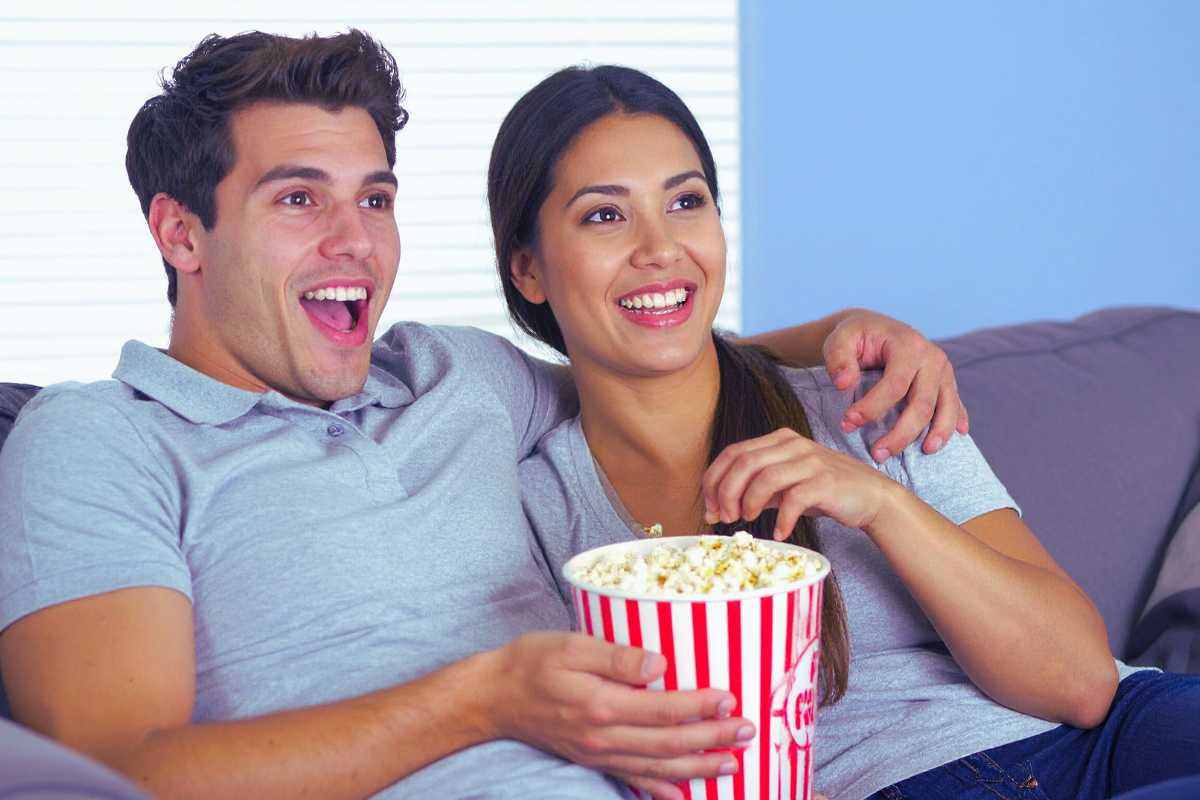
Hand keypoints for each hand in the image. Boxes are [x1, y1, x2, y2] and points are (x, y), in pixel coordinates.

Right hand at [482, 632, 754, 792]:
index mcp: (602, 705)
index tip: (730, 698)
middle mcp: (604, 736)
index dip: (700, 706)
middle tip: (747, 730)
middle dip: (712, 739)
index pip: (663, 709)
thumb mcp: (570, 645)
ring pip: (659, 768)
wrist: (494, 697)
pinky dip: (663, 789)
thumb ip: (616, 656)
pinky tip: (686, 794)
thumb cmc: (531, 662)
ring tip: (732, 763)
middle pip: (669, 744)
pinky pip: (635, 779)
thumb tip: (660, 662)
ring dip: (698, 767)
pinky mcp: (594, 759)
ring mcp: (600, 753)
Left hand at [702, 428, 899, 536]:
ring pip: (764, 478)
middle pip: (743, 462)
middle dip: (726, 492)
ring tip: (749, 522)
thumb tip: (717, 509)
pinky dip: (781, 519)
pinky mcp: (825, 481)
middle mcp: (792, 445)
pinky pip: (793, 499)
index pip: (733, 453)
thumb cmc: (824, 491)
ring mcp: (809, 461)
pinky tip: (779, 533)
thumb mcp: (784, 486)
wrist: (871, 496)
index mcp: (778, 440)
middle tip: (726, 517)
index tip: (710, 507)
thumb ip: (753, 491)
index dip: (714, 480)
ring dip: (749, 503)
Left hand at [821, 309, 967, 461]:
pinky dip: (955, 422)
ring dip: (937, 434)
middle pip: (922, 404)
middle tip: (877, 455)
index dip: (873, 408)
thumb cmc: (857, 336)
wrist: (876, 328)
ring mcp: (944, 372)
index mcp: (908, 346)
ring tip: (924, 452)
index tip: (848, 424)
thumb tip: (844, 384)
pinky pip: (956, 405)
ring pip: (946, 408)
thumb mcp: (840, 339)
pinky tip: (957, 436)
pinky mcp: (947, 383)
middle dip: (901, 433)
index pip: (894, 384)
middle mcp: (932, 359)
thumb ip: (838, 359)